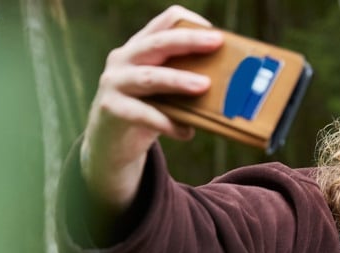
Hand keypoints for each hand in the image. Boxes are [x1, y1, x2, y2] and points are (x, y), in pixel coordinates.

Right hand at [80, 5, 223, 210]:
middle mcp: (123, 59)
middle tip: (216, 43)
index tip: (216, 35)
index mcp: (139, 47)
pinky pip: (143, 114)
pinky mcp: (111, 109)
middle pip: (157, 43)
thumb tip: (230, 86)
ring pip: (149, 77)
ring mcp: (114, 83)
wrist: (109, 143)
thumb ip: (184, 80)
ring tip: (204, 85)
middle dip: (188, 41)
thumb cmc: (146, 111)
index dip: (190, 25)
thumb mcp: (163, 90)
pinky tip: (186, 132)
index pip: (164, 22)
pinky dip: (167, 123)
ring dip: (178, 80)